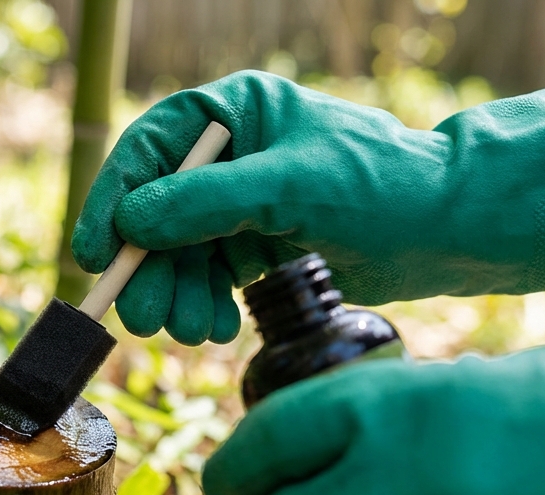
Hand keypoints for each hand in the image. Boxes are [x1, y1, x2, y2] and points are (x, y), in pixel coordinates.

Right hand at [72, 70, 544, 343]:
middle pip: (157, 212)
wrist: (448, 231)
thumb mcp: (289, 188)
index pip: (149, 151)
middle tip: (143, 318)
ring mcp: (243, 203)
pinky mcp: (258, 246)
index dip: (114, 201)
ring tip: (191, 331)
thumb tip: (132, 221)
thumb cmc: (381, 187)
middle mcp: (231, 156)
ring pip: (180, 254)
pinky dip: (205, 307)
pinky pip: (209, 279)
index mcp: (235, 112)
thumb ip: (205, 202)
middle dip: (148, 268)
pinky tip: (217, 330)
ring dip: (177, 296)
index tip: (96, 255)